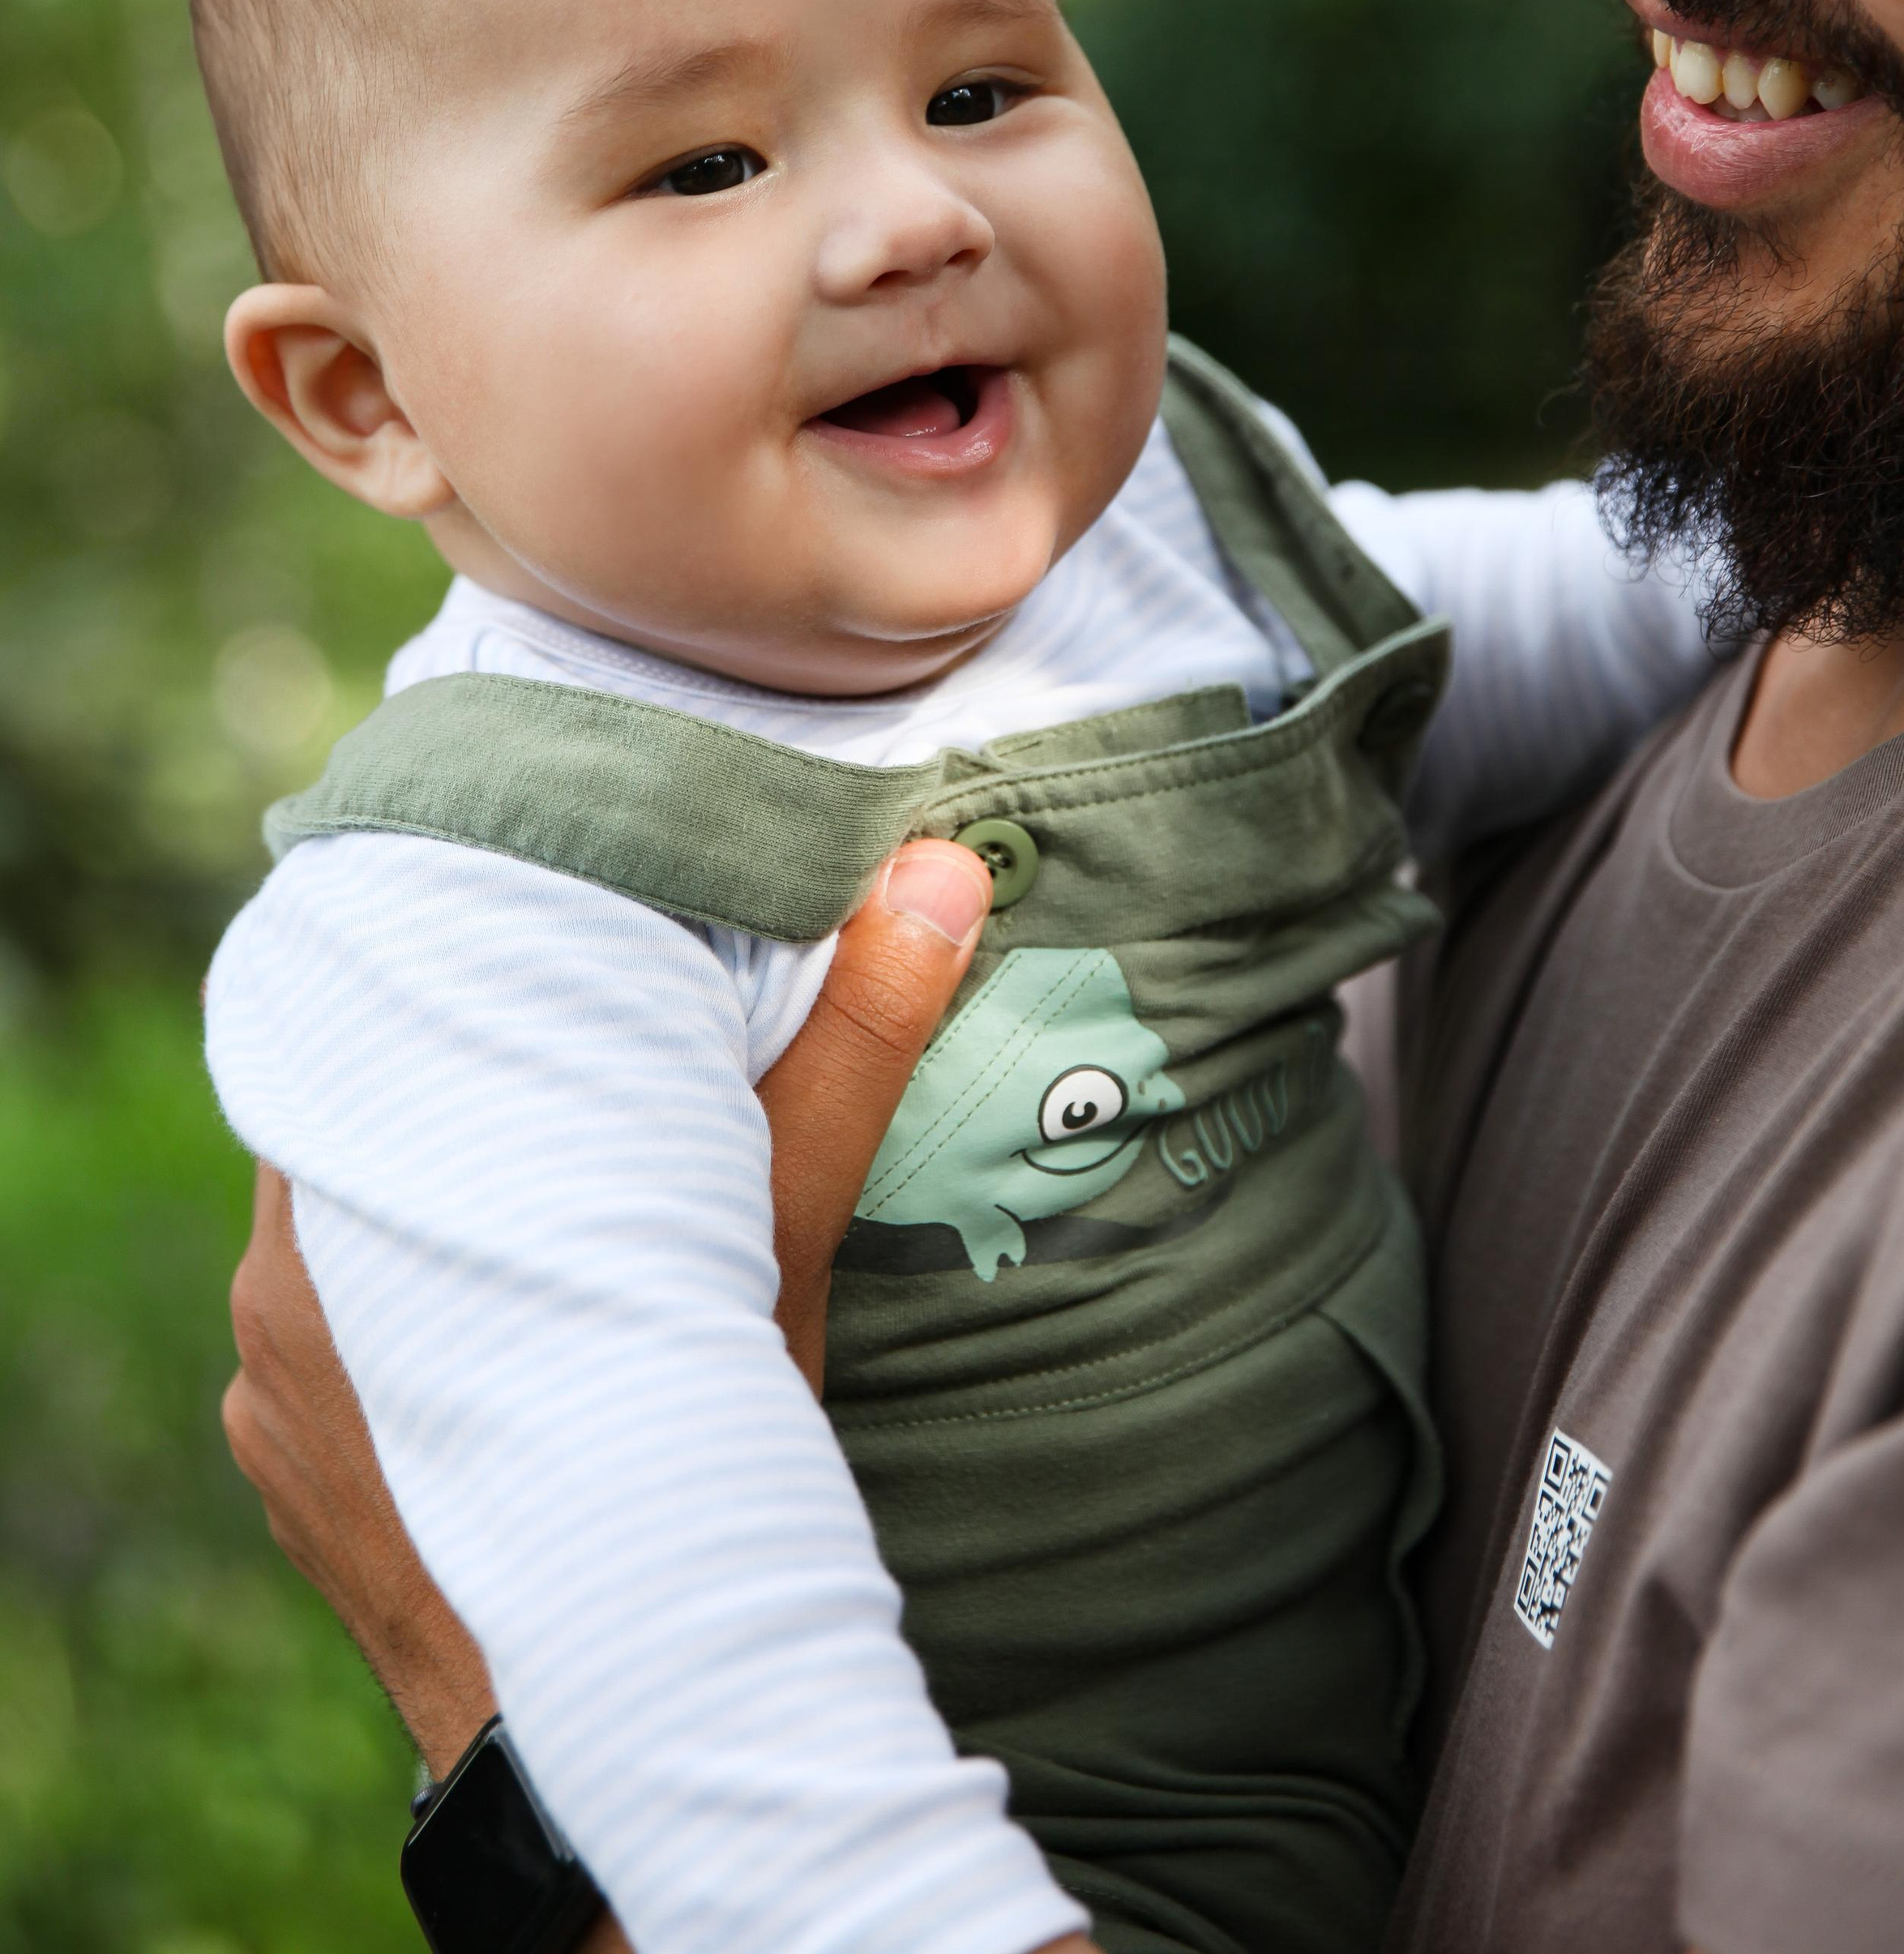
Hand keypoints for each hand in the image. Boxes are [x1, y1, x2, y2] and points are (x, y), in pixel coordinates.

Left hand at [219, 838, 993, 1769]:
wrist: (614, 1729)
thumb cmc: (698, 1472)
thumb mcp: (782, 1242)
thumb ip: (845, 1044)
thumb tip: (935, 873)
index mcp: (376, 1182)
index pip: (379, 1014)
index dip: (450, 965)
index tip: (519, 930)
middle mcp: (287, 1276)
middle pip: (358, 1114)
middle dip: (450, 1077)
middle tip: (552, 1041)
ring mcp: (268, 1381)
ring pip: (338, 1227)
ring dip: (417, 1193)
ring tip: (524, 1168)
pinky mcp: (276, 1457)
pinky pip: (319, 1338)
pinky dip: (387, 1309)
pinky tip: (483, 1311)